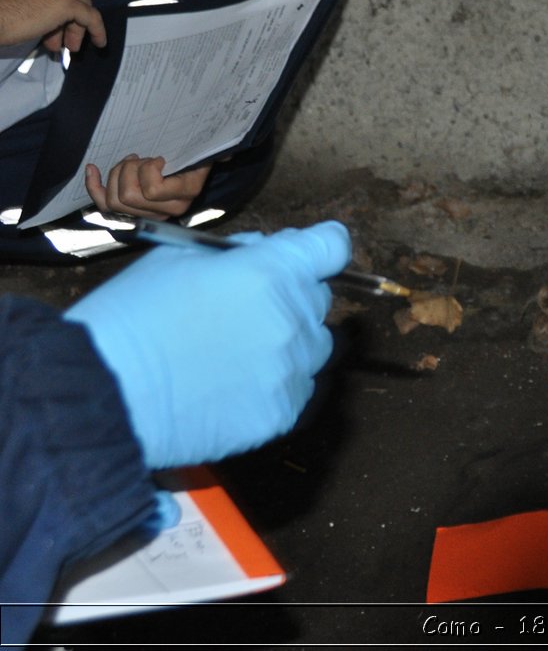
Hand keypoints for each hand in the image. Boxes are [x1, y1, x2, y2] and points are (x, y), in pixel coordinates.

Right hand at [0, 0, 106, 51]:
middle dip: (60, 13)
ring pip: (77, 2)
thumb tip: (36, 1)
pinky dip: (96, 30)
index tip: (42, 11)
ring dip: (72, 25)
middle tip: (54, 35)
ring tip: (65, 46)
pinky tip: (98, 41)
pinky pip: (90, 16)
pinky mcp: (65, 1)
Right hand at [64, 221, 350, 469]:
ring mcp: (292, 369)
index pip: (332, 246)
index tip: (298, 259)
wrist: (105, 396)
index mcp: (273, 271)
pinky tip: (231, 388)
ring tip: (235, 355)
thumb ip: (235, 250)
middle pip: (318, 299)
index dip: (317, 249)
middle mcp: (294, 318)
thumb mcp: (177, 258)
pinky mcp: (283, 412)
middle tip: (242, 312)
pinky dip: (274, 386)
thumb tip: (264, 249)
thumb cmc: (132, 318)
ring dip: (289, 344)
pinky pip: (296, 390)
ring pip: (314, 347)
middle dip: (290, 297)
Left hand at [87, 156, 212, 218]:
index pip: (153, 191)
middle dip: (128, 170)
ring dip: (116, 175)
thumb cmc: (194, 157)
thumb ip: (212, 152)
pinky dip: (94, 186)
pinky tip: (92, 169)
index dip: (148, 170)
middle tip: (140, 159)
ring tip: (130, 162)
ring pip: (114, 201)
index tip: (159, 159)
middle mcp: (166, 211)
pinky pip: (103, 205)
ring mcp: (146, 214)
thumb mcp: (203, 154)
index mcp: (184, 196)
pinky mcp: (130, 213)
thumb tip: (229, 152)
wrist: (188, 171)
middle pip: (128, 196)